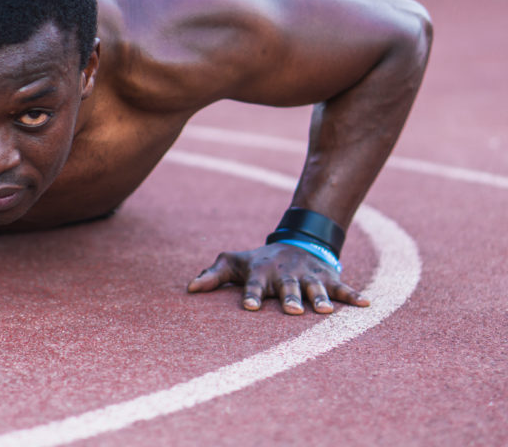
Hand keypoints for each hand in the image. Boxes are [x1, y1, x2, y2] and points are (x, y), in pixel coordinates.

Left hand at [186, 243, 368, 314]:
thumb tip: (189, 288)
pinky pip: (342, 288)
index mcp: (261, 274)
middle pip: (288, 288)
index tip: (250, 307)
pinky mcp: (328, 279)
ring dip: (320, 299)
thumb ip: (212, 276)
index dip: (252, 296)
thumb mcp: (234, 263)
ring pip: (315, 289)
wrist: (294, 243)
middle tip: (293, 310)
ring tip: (326, 312)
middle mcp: (286, 275)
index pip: (254, 286)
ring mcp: (309, 277)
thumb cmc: (258, 262)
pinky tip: (366, 305)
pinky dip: (354, 296)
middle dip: (291, 298)